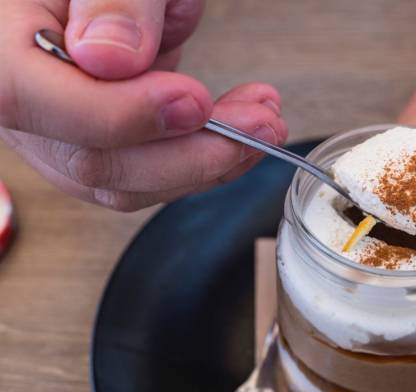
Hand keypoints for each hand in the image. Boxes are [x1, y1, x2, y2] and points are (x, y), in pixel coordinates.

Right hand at [0, 0, 286, 209]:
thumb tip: (111, 57)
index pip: (27, 99)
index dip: (119, 113)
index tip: (193, 100)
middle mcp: (21, 100)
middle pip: (91, 160)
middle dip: (192, 151)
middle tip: (259, 124)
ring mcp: (57, 133)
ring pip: (126, 183)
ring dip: (208, 162)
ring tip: (263, 120)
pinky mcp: (98, 147)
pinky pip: (145, 177)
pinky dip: (201, 161)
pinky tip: (240, 132)